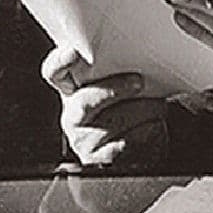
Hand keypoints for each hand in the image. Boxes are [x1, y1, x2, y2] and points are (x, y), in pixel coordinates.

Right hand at [41, 47, 166, 165]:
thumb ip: (117, 67)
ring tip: (157, 106)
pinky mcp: (101, 163)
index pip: (55, 72)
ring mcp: (84, 142)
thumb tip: (141, 49)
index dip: (60, 62)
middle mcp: (73, 116)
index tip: (73, 52)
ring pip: (112, 124)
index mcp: (74, 90)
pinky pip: (126, 146)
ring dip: (143, 112)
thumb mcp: (118, 85)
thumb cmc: (128, 109)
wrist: (134, 154)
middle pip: (84, 102)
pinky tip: (154, 127)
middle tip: (139, 83)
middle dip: (115, 90)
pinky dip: (147, 133)